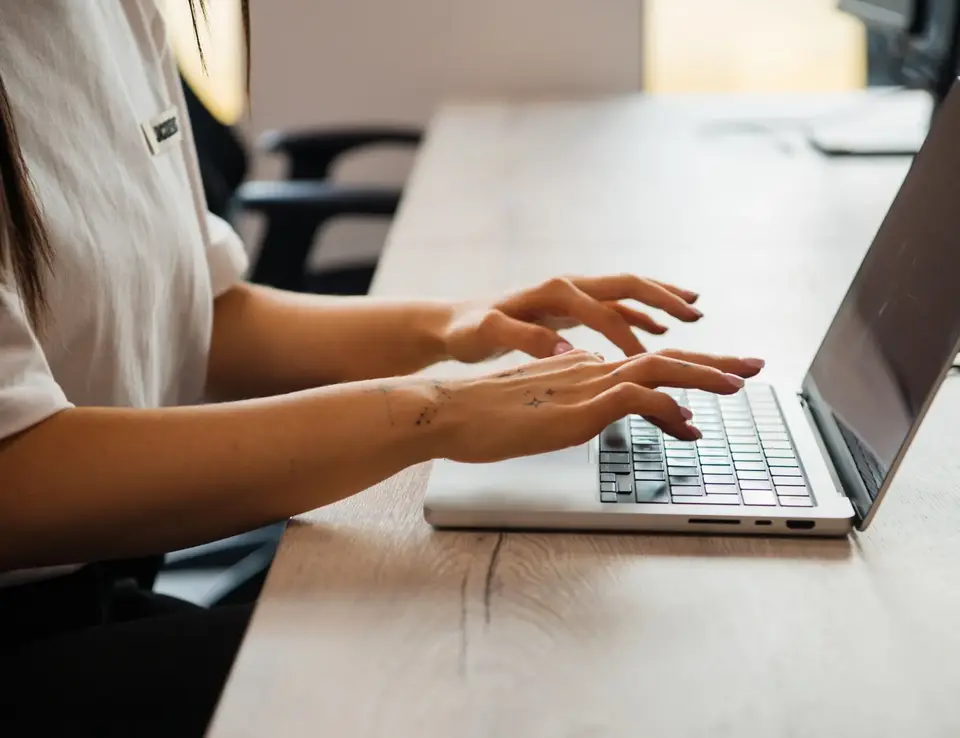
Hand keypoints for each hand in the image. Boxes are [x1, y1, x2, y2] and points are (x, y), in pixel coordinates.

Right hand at [431, 348, 764, 463]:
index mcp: (582, 369)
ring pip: (658, 369)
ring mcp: (585, 385)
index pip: (645, 363)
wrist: (448, 411)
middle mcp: (590, 369)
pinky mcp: (576, 405)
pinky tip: (686, 423)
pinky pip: (634, 398)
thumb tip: (598, 405)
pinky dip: (666, 407)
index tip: (716, 377)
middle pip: (663, 357)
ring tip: (740, 384)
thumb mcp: (536, 408)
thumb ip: (569, 401)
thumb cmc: (483, 416)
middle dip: (713, 360)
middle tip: (754, 365)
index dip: (686, 367)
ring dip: (703, 374)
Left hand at [441, 274, 702, 363]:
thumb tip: (568, 350)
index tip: (653, 360)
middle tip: (697, 313)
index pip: (604, 312)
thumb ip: (525, 340)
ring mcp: (570, 296)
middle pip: (627, 286)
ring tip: (693, 313)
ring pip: (625, 293)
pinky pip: (613, 308)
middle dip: (664, 298)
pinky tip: (657, 330)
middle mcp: (567, 287)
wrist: (452, 322)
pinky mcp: (568, 308)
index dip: (630, 335)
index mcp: (554, 292)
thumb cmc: (466, 331)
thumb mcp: (488, 335)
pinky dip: (638, 316)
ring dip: (659, 301)